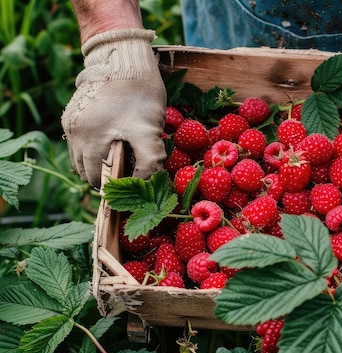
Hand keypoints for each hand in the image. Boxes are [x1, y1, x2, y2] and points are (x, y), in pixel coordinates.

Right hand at [61, 29, 166, 188]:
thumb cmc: (140, 95)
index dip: (112, 186)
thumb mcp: (150, 131)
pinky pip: (79, 138)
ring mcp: (71, 120)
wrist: (125, 57)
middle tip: (125, 176)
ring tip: (119, 160)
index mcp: (89, 139)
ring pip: (80, 154)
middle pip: (84, 168)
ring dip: (96, 161)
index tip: (128, 188)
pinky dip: (92, 146)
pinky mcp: (73, 111)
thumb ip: (149, 161)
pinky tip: (111, 142)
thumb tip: (145, 184)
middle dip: (103, 175)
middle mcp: (74, 131)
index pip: (95, 177)